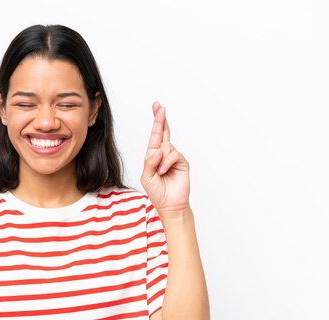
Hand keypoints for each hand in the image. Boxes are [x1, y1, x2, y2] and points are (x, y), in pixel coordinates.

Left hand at [140, 102, 189, 216]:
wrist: (170, 205)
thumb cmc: (157, 192)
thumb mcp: (147, 177)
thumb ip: (149, 162)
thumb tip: (157, 150)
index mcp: (153, 156)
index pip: (155, 136)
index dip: (156, 121)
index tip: (157, 107)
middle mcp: (164, 154)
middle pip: (163, 132)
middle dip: (160, 119)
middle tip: (159, 106)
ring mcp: (173, 157)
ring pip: (166, 147)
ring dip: (160, 159)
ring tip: (160, 172)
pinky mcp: (182, 162)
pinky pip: (173, 154)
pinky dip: (166, 162)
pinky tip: (164, 171)